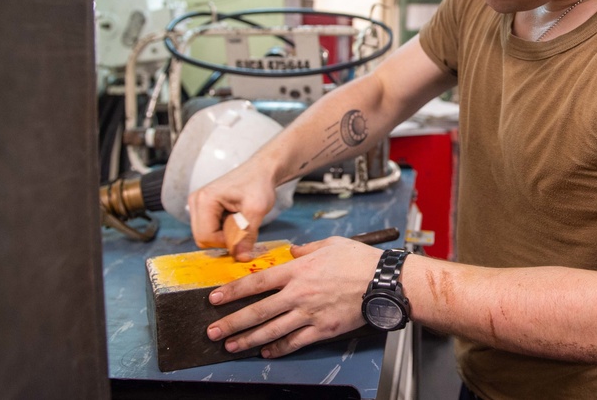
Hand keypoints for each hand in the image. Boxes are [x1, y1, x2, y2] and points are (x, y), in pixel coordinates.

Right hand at [188, 153, 280, 260]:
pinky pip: (209, 230)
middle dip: (224, 238)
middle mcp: (195, 202)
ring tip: (238, 218)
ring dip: (224, 234)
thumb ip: (247, 235)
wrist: (261, 171)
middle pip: (202, 238)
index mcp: (204, 200)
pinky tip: (234, 217)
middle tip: (242, 224)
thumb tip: (241, 258)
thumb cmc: (259, 185)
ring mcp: (197, 205)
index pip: (205, 237)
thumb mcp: (257, 210)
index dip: (226, 241)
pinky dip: (223, 229)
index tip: (244, 230)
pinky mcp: (202, 208)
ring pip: (205, 236)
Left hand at [205, 237, 383, 356]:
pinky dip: (278, 349)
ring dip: (248, 339)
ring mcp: (309, 314)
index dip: (233, 291)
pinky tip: (266, 352)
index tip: (215, 298)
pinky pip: (295, 342)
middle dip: (232, 322)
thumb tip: (292, 251)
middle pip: (257, 311)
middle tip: (213, 331)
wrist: (383, 282)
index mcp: (298, 271)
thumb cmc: (360, 261)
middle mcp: (298, 294)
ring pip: (271, 330)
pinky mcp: (322, 330)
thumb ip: (306, 249)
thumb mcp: (330, 244)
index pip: (257, 282)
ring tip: (231, 345)